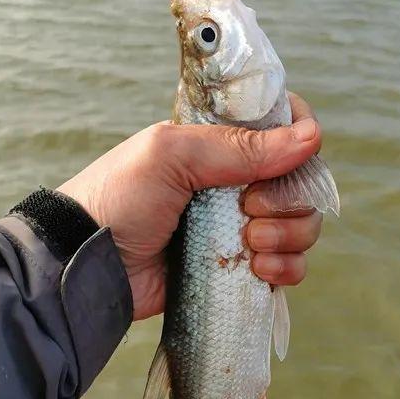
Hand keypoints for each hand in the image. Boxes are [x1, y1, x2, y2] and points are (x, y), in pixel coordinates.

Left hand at [58, 93, 323, 320]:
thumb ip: (240, 146)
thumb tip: (313, 136)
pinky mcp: (239, 268)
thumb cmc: (120, 197)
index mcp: (221, 145)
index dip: (298, 140)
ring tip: (248, 244)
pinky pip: (289, 267)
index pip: (283, 129)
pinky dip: (285, 269)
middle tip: (248, 211)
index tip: (291, 158)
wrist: (87, 264)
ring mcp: (240, 228)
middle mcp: (237, 183)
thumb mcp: (173, 156)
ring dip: (288, 236)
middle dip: (287, 200)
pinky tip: (256, 269)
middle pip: (301, 183)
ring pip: (301, 226)